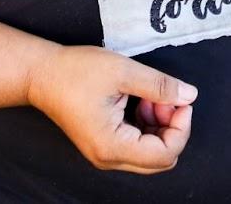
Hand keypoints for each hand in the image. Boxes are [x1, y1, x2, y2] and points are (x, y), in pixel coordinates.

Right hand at [27, 45, 194, 174]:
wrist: (40, 74)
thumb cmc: (75, 72)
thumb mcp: (123, 71)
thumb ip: (159, 86)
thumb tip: (189, 96)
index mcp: (112, 146)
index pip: (165, 154)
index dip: (181, 128)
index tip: (180, 101)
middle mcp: (109, 158)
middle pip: (160, 158)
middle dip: (171, 126)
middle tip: (163, 97)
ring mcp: (105, 153)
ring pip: (150, 152)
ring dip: (159, 124)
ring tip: (149, 95)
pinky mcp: (104, 144)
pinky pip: (137, 144)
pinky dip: (146, 124)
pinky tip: (140, 100)